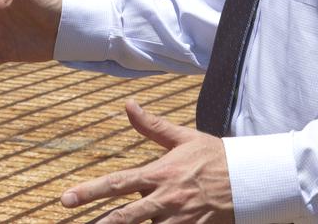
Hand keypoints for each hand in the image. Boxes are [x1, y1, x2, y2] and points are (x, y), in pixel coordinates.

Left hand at [61, 100, 232, 222]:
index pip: (117, 183)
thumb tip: (128, 105)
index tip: (66, 199)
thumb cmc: (214, 156)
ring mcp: (180, 219)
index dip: (90, 192)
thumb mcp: (183, 137)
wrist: (251, 178)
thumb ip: (153, 125)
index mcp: (159, 173)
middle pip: (126, 217)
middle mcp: (166, 198)